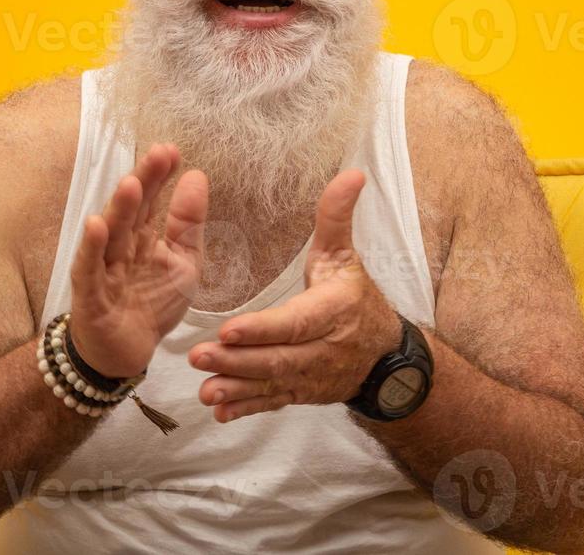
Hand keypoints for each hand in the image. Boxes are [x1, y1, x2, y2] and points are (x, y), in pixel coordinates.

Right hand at [69, 143, 207, 378]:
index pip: (152, 199)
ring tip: (131, 183)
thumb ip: (188, 222)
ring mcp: (103, 267)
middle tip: (158, 154)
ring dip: (120, 208)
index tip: (173, 150)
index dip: (161, 175)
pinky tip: (96, 225)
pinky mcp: (90, 294)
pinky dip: (91, 247)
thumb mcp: (183, 261)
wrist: (125, 353)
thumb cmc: (151, 304)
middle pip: (131, 209)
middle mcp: (121, 245)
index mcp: (144, 235)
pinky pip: (89, 268)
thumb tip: (198, 175)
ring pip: (110, 233)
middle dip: (144, 182)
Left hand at [188, 168, 402, 422]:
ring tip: (204, 389)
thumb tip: (352, 173)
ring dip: (237, 388)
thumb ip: (336, 217)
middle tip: (198, 355)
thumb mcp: (346, 256)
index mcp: (332, 311)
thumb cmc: (356, 297)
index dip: (262, 329)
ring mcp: (311, 377)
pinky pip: (273, 404)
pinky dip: (246, 409)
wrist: (385, 356)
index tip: (228, 329)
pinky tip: (218, 411)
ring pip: (272, 385)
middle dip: (238, 361)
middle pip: (278, 359)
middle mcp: (323, 349)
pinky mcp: (301, 395)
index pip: (295, 323)